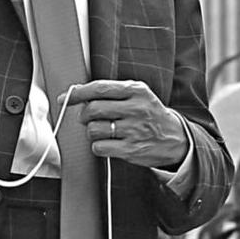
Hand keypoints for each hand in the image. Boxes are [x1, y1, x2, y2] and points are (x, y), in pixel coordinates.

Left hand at [66, 79, 187, 167]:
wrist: (175, 138)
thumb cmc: (150, 114)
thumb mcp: (138, 95)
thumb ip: (112, 92)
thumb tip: (77, 95)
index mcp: (137, 91)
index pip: (100, 88)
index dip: (78, 93)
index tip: (64, 98)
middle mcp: (136, 109)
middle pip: (93, 110)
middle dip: (84, 115)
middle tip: (89, 118)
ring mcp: (134, 130)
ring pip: (93, 130)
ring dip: (92, 132)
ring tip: (104, 131)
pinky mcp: (131, 150)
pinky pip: (99, 147)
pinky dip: (98, 146)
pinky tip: (109, 143)